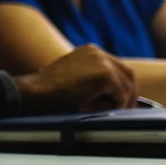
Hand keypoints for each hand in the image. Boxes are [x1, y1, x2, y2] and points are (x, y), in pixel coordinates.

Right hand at [13, 44, 137, 112]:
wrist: (35, 93)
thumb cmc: (51, 93)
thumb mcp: (77, 81)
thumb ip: (96, 83)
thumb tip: (119, 99)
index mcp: (91, 52)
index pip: (118, 68)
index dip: (124, 86)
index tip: (122, 101)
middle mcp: (98, 52)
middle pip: (128, 73)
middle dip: (130, 93)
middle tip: (127, 110)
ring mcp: (101, 61)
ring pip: (126, 84)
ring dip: (122, 101)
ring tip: (113, 112)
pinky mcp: (104, 74)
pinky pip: (121, 93)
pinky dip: (117, 104)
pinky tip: (105, 110)